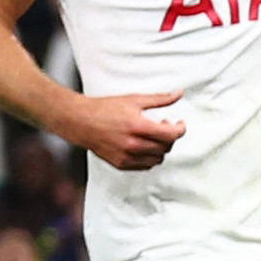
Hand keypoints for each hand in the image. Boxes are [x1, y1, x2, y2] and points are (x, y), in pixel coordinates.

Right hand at [68, 91, 185, 172]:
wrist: (81, 121)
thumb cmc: (104, 109)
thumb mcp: (134, 99)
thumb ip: (159, 99)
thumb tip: (178, 94)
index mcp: (137, 126)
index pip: (171, 135)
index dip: (180, 129)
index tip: (179, 124)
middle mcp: (133, 144)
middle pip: (166, 147)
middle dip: (169, 137)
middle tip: (164, 126)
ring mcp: (126, 156)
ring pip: (158, 159)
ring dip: (161, 148)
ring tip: (153, 137)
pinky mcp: (121, 163)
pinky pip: (145, 166)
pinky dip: (150, 157)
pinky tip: (145, 146)